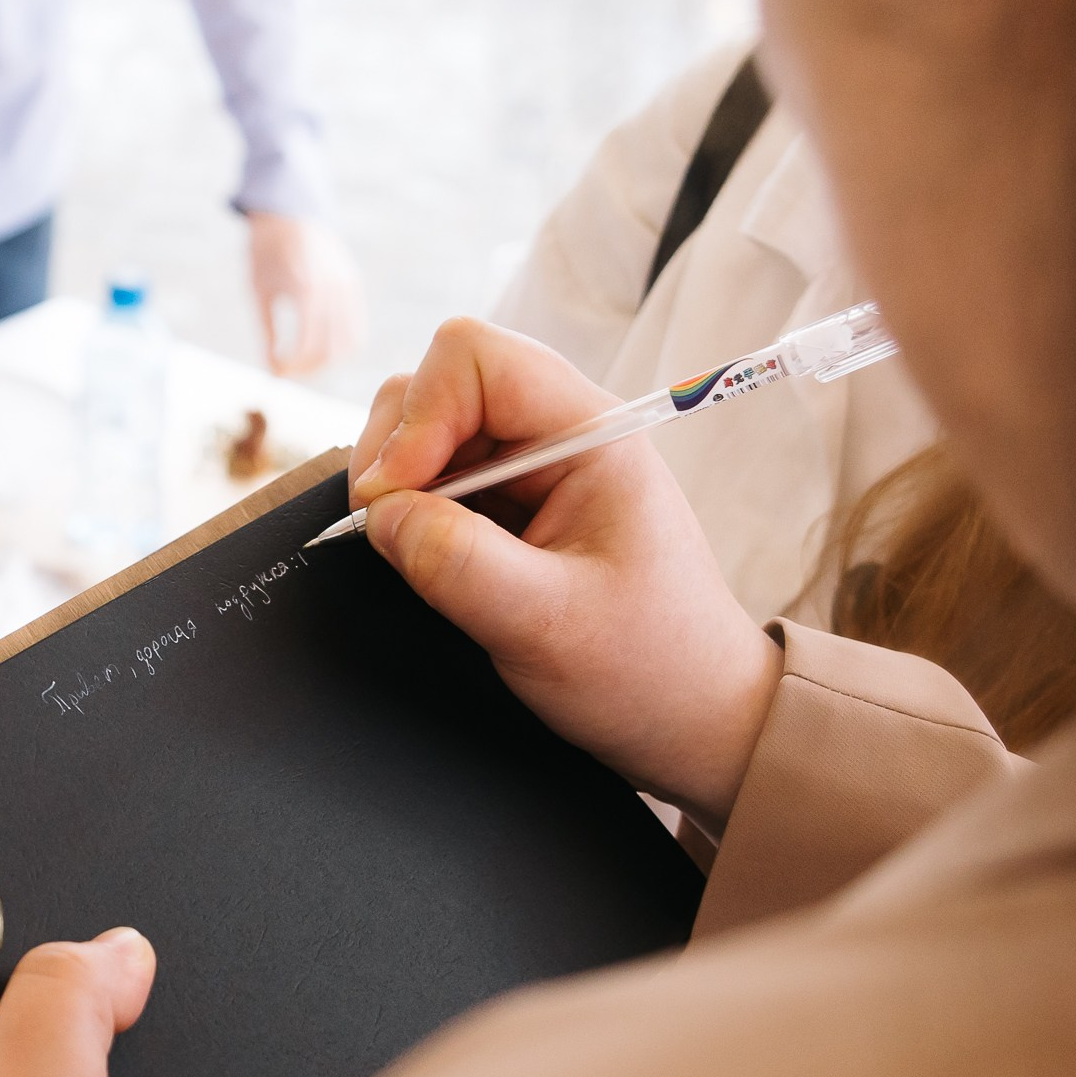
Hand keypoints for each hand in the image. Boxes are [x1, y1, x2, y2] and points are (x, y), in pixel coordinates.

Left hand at [248, 211, 364, 378]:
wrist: (287, 211)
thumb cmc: (265, 251)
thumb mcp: (260, 292)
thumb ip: (268, 332)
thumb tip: (273, 369)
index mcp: (306, 289)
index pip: (306, 346)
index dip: (291, 366)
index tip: (275, 373)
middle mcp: (333, 289)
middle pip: (329, 349)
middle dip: (306, 368)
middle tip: (285, 370)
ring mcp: (347, 286)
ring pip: (348, 342)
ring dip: (326, 360)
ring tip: (302, 362)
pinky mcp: (353, 284)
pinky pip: (356, 326)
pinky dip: (342, 345)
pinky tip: (320, 349)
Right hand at [353, 319, 781, 832]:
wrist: (695, 718)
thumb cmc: (650, 670)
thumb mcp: (547, 624)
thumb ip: (457, 562)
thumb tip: (380, 515)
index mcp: (589, 435)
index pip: (474, 358)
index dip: (418, 417)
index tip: (394, 497)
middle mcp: (557, 436)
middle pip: (438, 383)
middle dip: (395, 447)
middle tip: (389, 527)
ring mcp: (531, 471)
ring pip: (427, 429)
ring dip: (398, 481)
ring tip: (408, 546)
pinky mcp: (511, 509)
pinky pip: (436, 481)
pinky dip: (410, 511)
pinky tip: (424, 558)